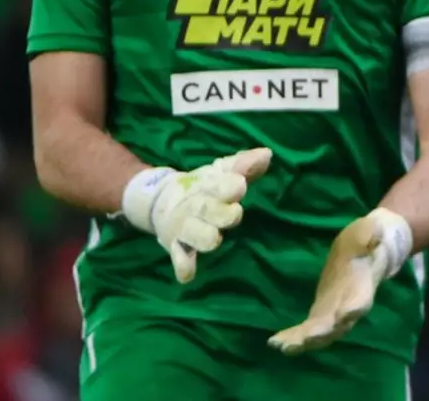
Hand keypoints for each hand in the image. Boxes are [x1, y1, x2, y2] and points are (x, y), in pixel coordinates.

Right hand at [121, 148, 272, 283]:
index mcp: (209, 185)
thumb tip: (267, 154)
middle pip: (207, 209)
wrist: (161, 200)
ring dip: (205, 237)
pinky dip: (182, 266)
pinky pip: (178, 258)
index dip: (229, 186)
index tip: (241, 186)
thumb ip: (244, 164)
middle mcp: (196, 206)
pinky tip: (188, 274)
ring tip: (216, 238)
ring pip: (195, 235)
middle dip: (221, 212)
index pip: (219, 184)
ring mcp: (184, 227)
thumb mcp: (221, 172)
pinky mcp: (176, 246)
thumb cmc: (204, 187)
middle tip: (235, 212)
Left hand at [269, 208, 413, 354]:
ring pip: (322, 333)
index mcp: (362, 285)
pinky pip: (309, 331)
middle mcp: (350, 305)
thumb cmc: (367, 240)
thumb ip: (369, 234)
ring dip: (304, 341)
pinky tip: (275, 342)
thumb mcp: (369, 230)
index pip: (360, 300)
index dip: (353, 308)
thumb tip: (375, 232)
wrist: (368, 252)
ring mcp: (335, 312)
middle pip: (337, 325)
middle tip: (304, 339)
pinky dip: (295, 338)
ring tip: (283, 346)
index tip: (345, 315)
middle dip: (321, 333)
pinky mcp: (322, 314)